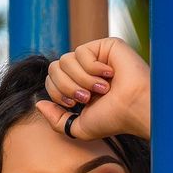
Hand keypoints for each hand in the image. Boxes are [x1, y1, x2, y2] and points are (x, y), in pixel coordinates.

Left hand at [35, 37, 149, 140]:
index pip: (51, 80)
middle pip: (54, 68)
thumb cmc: (112, 119)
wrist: (134, 108)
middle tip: (87, 97)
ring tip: (101, 89)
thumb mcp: (78, 127)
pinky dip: (93, 68)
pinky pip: (81, 52)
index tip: (77, 104)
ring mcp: (94, 57)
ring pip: (66, 60)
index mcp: (78, 86)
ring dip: (82, 80)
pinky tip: (109, 75)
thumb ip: (56, 120)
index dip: (58, 93)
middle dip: (67, 87)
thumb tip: (39, 103)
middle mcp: (84, 70)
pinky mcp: (104, 45)